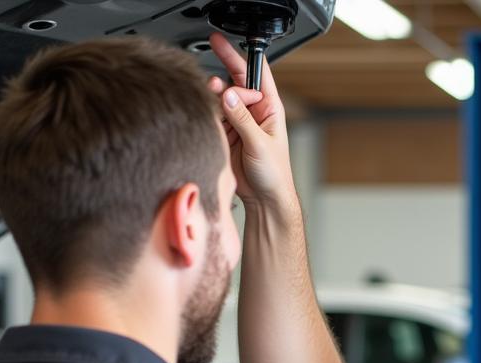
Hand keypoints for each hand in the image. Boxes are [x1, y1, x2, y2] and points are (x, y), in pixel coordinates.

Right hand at [207, 32, 298, 210]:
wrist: (265, 200)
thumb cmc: (275, 175)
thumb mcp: (260, 144)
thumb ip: (243, 119)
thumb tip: (229, 95)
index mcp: (270, 108)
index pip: (255, 73)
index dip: (238, 56)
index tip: (220, 43)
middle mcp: (254, 112)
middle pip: (235, 83)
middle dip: (221, 76)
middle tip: (209, 79)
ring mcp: (239, 123)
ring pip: (221, 101)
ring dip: (213, 99)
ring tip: (209, 103)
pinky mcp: (227, 137)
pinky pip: (214, 119)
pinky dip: (208, 116)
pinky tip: (205, 117)